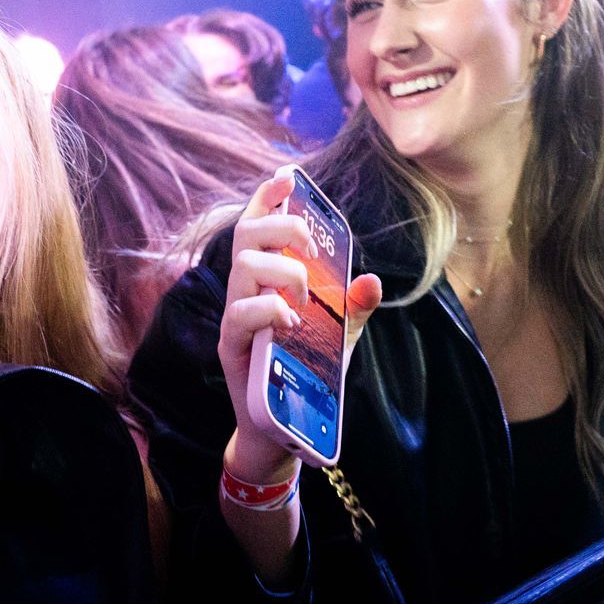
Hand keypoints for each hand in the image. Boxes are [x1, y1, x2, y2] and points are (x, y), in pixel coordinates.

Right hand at [218, 174, 381, 483]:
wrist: (282, 428)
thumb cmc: (303, 371)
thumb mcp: (338, 336)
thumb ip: (352, 307)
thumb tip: (372, 281)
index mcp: (266, 279)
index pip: (257, 225)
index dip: (266, 197)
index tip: (287, 176)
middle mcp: (244, 291)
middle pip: (246, 236)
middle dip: (280, 225)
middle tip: (311, 245)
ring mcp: (235, 316)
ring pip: (243, 268)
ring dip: (283, 270)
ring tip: (306, 297)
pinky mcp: (230, 344)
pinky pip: (241, 314)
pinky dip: (270, 310)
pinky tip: (292, 321)